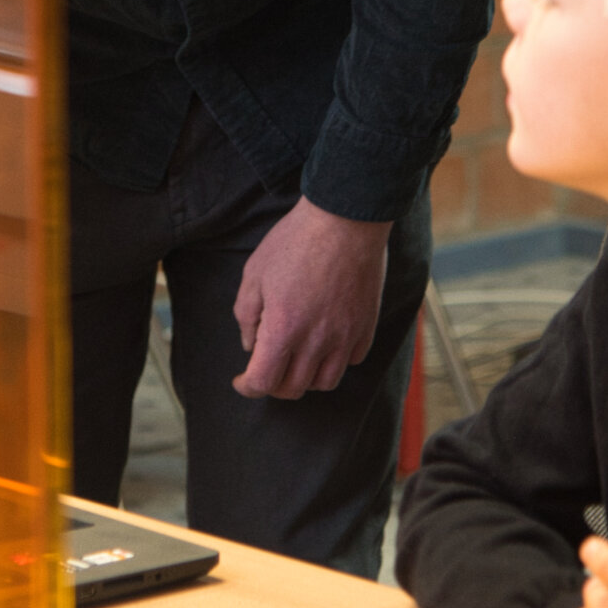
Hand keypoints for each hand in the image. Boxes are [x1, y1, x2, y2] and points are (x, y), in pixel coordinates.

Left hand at [230, 197, 389, 399]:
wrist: (345, 219)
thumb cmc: (296, 241)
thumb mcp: (255, 272)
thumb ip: (246, 315)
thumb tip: (251, 345)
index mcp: (283, 329)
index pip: (263, 382)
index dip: (247, 387)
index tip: (241, 380)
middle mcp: (316, 341)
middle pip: (293, 388)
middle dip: (273, 384)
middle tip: (267, 366)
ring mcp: (345, 336)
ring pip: (325, 382)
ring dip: (305, 377)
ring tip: (297, 358)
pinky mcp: (366, 327)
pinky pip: (351, 361)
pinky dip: (334, 360)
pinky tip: (325, 342)